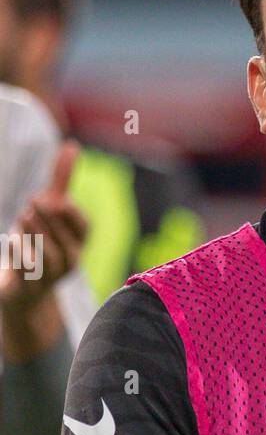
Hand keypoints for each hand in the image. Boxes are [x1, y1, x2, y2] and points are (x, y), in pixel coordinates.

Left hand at [0, 141, 87, 310]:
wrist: (24, 289)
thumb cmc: (40, 240)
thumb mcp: (50, 209)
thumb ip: (62, 179)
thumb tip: (71, 145)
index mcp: (77, 242)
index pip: (83, 229)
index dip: (73, 216)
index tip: (59, 200)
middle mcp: (68, 261)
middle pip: (67, 243)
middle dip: (51, 222)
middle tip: (34, 201)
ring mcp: (49, 277)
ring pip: (48, 258)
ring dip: (36, 236)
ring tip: (23, 216)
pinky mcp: (27, 286)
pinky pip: (26, 272)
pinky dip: (21, 254)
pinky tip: (12, 241)